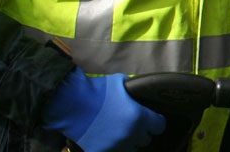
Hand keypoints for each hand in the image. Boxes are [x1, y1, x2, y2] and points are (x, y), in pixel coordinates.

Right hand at [42, 68, 165, 150]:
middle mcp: (131, 135)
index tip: (150, 120)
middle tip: (129, 124)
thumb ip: (135, 91)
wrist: (70, 102)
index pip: (159, 126)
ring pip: (132, 149)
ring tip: (117, 133)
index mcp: (139, 117)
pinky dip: (112, 147)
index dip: (155, 122)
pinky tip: (105, 139)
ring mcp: (116, 146)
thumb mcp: (121, 83)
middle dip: (140, 132)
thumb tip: (141, 93)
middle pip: (146, 139)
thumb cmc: (97, 90)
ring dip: (128, 142)